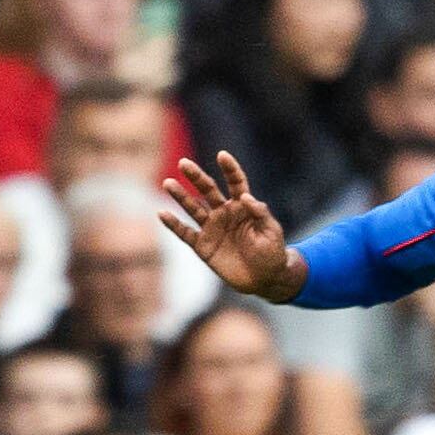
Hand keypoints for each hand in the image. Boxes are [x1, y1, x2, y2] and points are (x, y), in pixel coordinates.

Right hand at [162, 152, 301, 299]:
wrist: (264, 279)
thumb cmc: (272, 253)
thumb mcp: (272, 232)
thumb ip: (260, 213)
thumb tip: (246, 197)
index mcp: (243, 207)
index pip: (235, 183)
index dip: (230, 169)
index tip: (222, 156)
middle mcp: (225, 213)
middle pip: (208, 190)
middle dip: (196, 176)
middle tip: (183, 163)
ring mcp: (212, 228)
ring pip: (193, 208)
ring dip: (181, 196)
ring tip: (168, 183)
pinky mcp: (203, 245)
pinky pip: (185, 233)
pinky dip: (174, 224)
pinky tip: (162, 214)